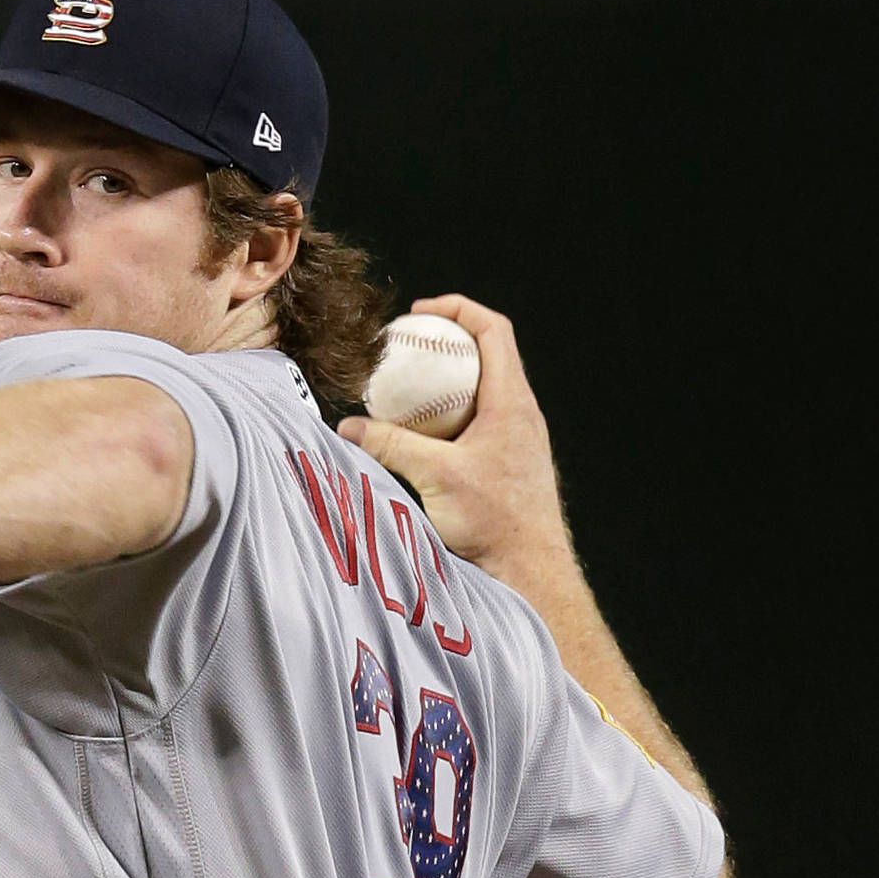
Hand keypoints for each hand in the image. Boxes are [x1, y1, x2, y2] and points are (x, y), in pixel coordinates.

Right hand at [338, 294, 573, 585]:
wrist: (529, 568)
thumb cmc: (494, 522)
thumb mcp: (435, 476)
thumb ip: (390, 445)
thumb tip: (350, 426)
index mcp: (512, 401)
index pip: (494, 330)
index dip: (457, 309)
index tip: (420, 313)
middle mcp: (521, 412)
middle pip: (488, 353)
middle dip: (446, 341)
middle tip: (407, 346)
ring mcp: (517, 436)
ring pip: (482, 388)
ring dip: (447, 379)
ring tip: (408, 387)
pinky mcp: (508, 459)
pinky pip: (478, 418)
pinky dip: (448, 412)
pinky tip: (420, 432)